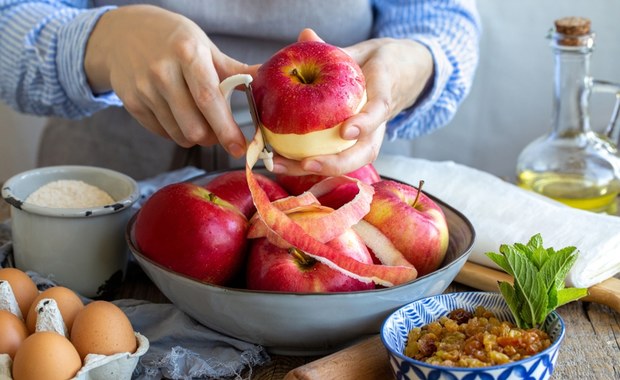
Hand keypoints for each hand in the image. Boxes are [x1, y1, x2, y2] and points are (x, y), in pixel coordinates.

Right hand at [84, 5, 249, 157]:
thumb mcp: (204, 47)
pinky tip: (178, 114)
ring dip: (196, 137)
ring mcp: (144, 90)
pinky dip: (176, 131)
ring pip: (179, 135)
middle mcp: (162, 72)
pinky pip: (163, 133)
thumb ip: (235, 70)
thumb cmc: (173, 40)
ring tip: (199, 119)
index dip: (226, 128)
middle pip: (194, 127)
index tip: (239, 147)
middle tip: (221, 132)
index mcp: (187, 54)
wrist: (122, 32)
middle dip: (213, 138)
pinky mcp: (131, 103)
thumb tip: (267, 82)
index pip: (208, 98)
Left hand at [272, 29, 432, 175]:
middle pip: (364, 152)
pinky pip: (335, 158)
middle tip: (308, 163)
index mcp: (383, 94)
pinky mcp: (356, 146)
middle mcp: (379, 124)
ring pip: (349, 162)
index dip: (364, 123)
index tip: (346, 131)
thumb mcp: (361, 52)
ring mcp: (369, 138)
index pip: (379, 110)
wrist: (400, 78)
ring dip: (316, 169)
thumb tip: (305, 35)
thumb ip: (335, 50)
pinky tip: (281, 162)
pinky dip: (309, 164)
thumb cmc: (378, 66)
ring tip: (283, 165)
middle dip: (335, 163)